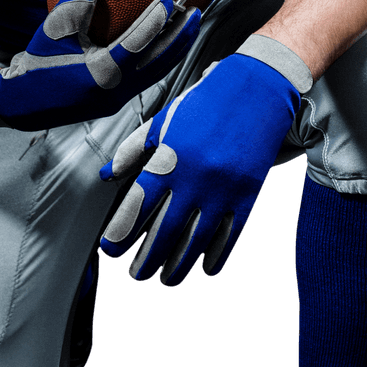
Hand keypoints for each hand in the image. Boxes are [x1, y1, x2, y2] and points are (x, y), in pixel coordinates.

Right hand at [0, 0, 199, 130]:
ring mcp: (118, 99)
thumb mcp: (52, 32)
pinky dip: (161, 59)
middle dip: (180, 37)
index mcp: (99, 75)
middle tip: (196, 12)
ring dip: (175, 48)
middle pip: (158, 63)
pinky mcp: (117, 100)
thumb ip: (74, 7)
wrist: (23, 104)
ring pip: (157, 72)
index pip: (136, 45)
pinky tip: (167, 44)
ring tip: (189, 26)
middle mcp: (115, 91)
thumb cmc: (37, 65)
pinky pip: (147, 77)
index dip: (155, 21)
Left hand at [99, 53, 299, 285]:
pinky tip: (203, 267)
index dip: (121, 231)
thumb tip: (109, 175)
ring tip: (164, 278)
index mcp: (170, 156)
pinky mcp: (247, 195)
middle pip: (164, 231)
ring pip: (195, 241)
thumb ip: (134, 149)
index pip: (138, 205)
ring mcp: (223, 190)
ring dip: (177, 265)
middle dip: (146, 258)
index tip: (110, 248)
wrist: (257, 89)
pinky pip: (228, 236)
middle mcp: (194, 178)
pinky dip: (214, 256)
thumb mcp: (165, 120)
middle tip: (136, 273)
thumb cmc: (206, 102)